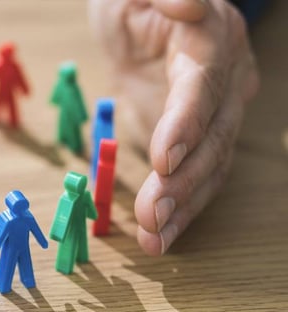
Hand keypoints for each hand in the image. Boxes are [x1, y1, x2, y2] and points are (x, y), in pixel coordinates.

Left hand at [89, 0, 258, 254]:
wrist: (140, 18)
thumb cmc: (133, 2)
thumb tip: (190, 4)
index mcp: (212, 39)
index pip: (204, 85)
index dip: (186, 123)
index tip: (165, 159)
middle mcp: (226, 79)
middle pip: (212, 135)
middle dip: (183, 180)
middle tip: (150, 215)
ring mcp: (219, 112)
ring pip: (210, 165)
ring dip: (183, 206)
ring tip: (153, 239)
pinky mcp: (202, 138)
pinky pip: (199, 177)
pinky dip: (181, 210)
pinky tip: (161, 238)